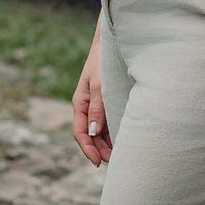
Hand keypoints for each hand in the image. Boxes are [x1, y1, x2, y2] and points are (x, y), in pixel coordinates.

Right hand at [72, 26, 110, 165]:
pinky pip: (109, 122)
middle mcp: (87, 107)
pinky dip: (114, 133)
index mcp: (80, 103)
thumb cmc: (103, 62)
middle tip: (114, 162)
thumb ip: (97, 108)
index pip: (79, 133)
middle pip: (90, 135)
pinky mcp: (108, 102)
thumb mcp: (99, 85)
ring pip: (100, 131)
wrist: (113, 42)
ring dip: (107, 144)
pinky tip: (124, 139)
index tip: (98, 162)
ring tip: (121, 155)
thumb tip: (93, 133)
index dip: (87, 149)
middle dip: (99, 150)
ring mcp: (97, 105)